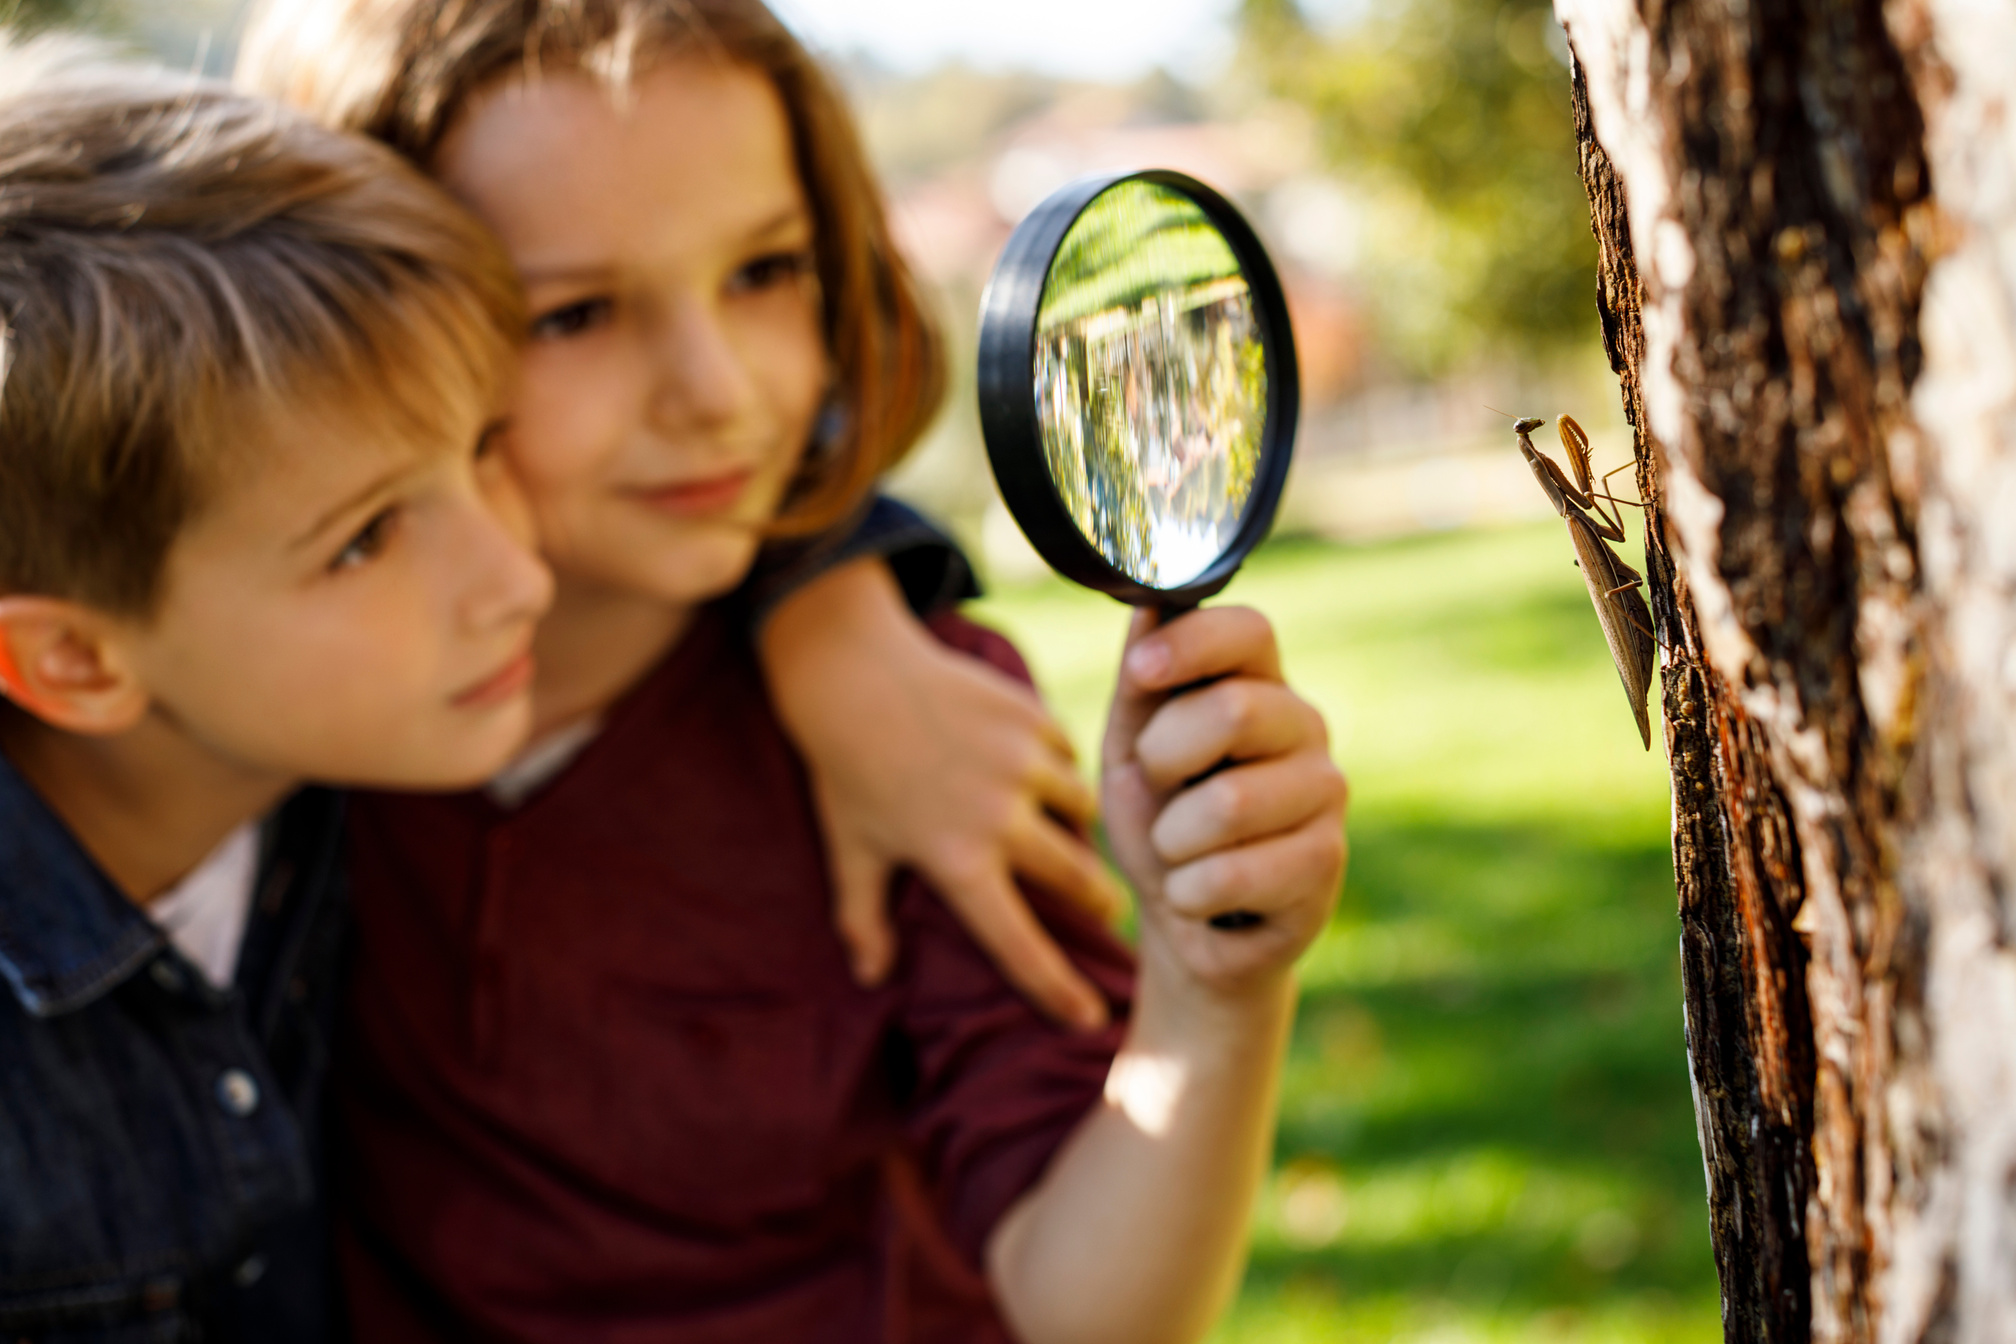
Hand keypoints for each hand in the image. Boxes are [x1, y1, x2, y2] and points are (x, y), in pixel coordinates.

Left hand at [763, 559, 1120, 1029]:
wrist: (850, 671)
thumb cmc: (846, 769)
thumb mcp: (849, 848)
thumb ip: (861, 917)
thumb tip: (870, 977)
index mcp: (955, 861)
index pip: (1016, 943)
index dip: (1056, 988)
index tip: (1090, 1019)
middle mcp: (998, 817)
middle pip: (1076, 878)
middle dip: (1098, 900)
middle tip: (1106, 910)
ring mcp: (1021, 763)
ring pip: (1083, 810)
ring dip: (1081, 826)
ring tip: (1072, 832)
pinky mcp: (1030, 717)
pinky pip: (1070, 755)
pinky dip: (1063, 768)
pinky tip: (1048, 772)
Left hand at [1101, 606, 1347, 997]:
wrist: (1183, 920)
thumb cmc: (1158, 818)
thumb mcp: (1131, 746)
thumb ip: (1142, 680)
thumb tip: (1149, 600)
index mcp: (1257, 684)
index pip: (1250, 630)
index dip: (1192, 644)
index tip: (1141, 674)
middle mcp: (1305, 726)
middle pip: (1235, 711)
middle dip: (1164, 759)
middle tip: (1160, 788)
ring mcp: (1325, 792)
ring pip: (1228, 803)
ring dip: (1172, 840)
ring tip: (1181, 851)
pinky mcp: (1326, 862)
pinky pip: (1232, 873)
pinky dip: (1189, 892)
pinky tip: (1201, 895)